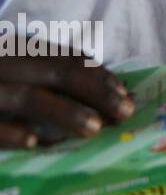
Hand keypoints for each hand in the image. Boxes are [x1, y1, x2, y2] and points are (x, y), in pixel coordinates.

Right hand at [0, 57, 133, 148]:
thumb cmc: (2, 94)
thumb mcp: (22, 78)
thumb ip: (54, 83)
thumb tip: (110, 99)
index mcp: (16, 51)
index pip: (64, 60)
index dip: (98, 75)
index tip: (124, 93)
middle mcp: (2, 65)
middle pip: (55, 74)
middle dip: (96, 91)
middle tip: (124, 112)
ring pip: (27, 97)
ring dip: (66, 111)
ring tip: (95, 128)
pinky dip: (11, 133)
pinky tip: (34, 142)